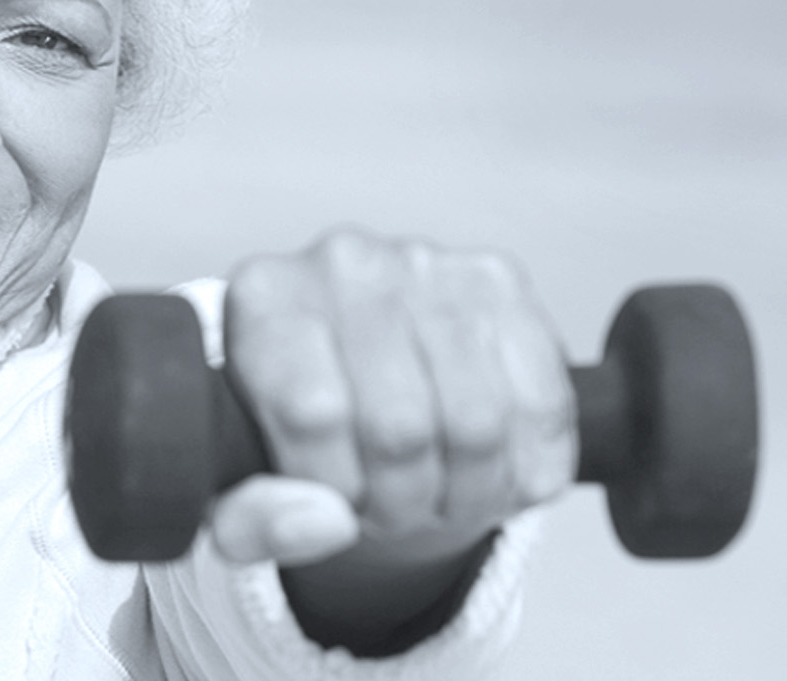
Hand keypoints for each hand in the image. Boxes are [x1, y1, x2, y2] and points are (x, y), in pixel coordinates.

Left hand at [208, 228, 575, 580]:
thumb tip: (325, 523)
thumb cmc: (295, 425)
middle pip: (400, 427)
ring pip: (478, 425)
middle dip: (403, 502)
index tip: (333, 499)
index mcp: (263, 298)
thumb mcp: (247, 481)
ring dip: (467, 494)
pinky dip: (526, 469)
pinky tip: (490, 472)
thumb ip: (256, 520)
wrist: (359, 368)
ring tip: (436, 494)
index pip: (313, 413)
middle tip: (391, 510)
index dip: (336, 486)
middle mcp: (343, 264)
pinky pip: (540, 407)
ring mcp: (428, 264)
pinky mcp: (501, 281)